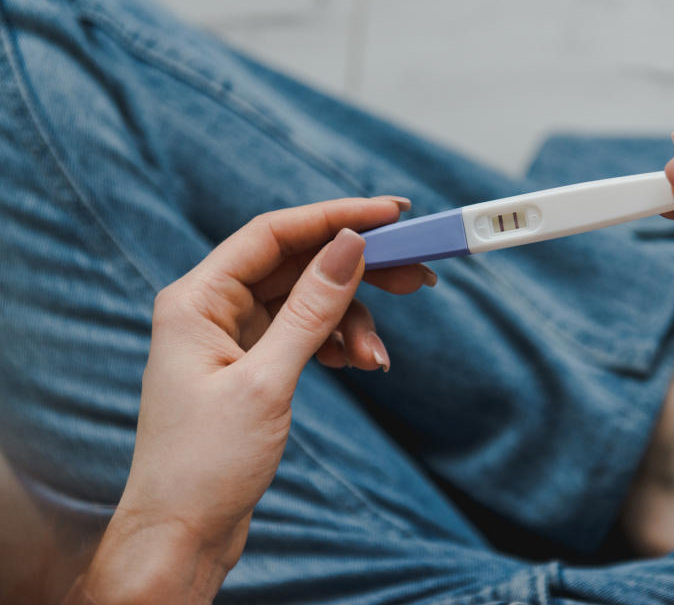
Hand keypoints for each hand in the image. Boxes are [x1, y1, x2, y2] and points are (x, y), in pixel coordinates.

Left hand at [73, 197, 432, 603]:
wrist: (182, 534)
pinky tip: (358, 364)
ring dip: (352, 324)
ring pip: (308, 302)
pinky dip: (337, 344)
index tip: (392, 214)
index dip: (336, 217)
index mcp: (197, 299)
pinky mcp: (252, 363)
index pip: (274, 233)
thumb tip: (350, 246)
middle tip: (416, 276)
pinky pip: (305, 333)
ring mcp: (232, 336)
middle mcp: (212, 308)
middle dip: (357, 270)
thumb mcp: (266, 382)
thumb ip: (311, 311)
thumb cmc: (204, 465)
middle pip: (298, 264)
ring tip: (377, 361)